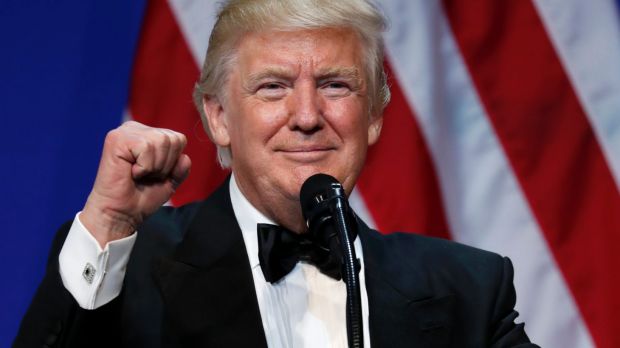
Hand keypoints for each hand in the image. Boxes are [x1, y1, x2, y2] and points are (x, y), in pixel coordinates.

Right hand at [81, 121, 190, 247]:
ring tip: (138, 174)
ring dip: (154, 167)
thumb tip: (184, 157)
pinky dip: (144, 167)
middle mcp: (137, 128)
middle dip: (165, 165)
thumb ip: (181, 167)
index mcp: (149, 134)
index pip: (179, 139)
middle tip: (145, 175)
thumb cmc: (142, 197)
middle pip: (173, 139)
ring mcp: (126, 132)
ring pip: (162, 142)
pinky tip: (130, 172)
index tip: (154, 174)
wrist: (121, 214)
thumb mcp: (170, 180)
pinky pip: (147, 147)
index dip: (172, 163)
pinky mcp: (116, 139)